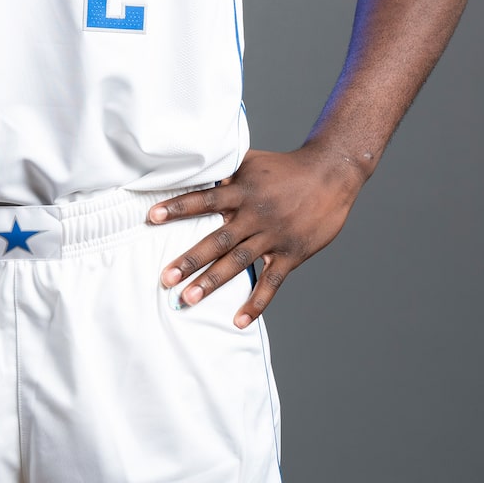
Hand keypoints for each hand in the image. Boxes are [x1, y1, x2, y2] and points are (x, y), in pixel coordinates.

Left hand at [147, 143, 366, 327]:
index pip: (205, 200)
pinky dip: (257, 303)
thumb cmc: (286, 167)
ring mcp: (273, 236)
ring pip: (239, 263)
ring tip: (188, 298)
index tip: (152, 217)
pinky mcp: (292, 254)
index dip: (178, 207)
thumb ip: (223, 170)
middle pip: (218, 239)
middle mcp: (255, 216)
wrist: (331, 174)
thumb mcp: (251, 162)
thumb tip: (192, 166)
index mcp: (243, 192)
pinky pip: (272, 283)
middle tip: (165, 278)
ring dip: (212, 282)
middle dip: (190, 259)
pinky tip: (239, 320)